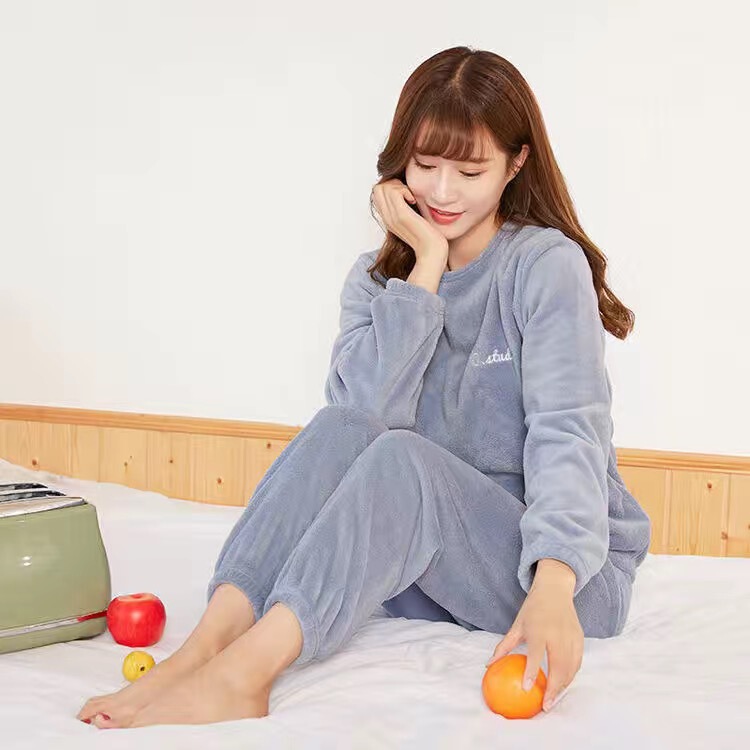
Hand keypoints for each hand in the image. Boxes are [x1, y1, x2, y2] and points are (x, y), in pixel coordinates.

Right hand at [370, 178, 447, 260]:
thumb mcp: (414, 218)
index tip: (406, 194)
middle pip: (378, 187)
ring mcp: (392, 217)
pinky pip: (394, 192)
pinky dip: (405, 190)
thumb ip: (407, 207)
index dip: (391, 186)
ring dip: (399, 186)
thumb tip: (408, 192)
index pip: (377, 192)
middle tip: (408, 193)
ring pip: (384, 187)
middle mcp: (387, 218)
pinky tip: (414, 200)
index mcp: (388, 218)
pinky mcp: (401, 216)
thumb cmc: (428, 235)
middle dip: (394, 183)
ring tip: (411, 197)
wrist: (432, 251)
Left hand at [486, 578, 583, 712]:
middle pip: (558, 666)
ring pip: (570, 668)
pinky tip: (563, 685)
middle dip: (553, 689)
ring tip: (553, 700)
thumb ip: (504, 646)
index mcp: (539, 629)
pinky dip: (571, 676)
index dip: (531, 672)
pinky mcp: (580, 638)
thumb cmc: (533, 608)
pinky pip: (577, 663)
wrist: (555, 589)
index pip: (535, 654)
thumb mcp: (517, 624)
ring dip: (562, 686)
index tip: (527, 689)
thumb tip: (488, 665)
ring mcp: (570, 637)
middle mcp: (557, 634)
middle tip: (545, 706)